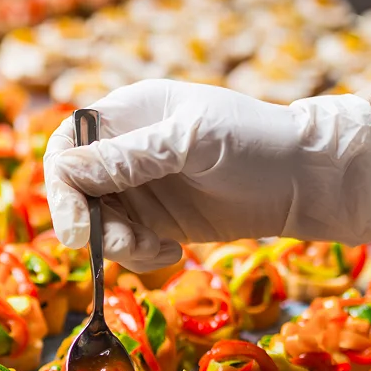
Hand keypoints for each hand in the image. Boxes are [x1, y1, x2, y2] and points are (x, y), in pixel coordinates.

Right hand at [43, 79, 370, 271]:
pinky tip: (170, 252)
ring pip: (99, 223)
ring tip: (157, 249)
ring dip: (116, 244)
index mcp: (130, 114)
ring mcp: (144, 189)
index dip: (62, 180)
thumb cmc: (256, 144)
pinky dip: (138, 256)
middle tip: (116, 246)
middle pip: (76, 189)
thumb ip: (132, 157)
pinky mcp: (162, 223)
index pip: (69, 143)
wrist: (308, 181)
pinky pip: (128, 245)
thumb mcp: (192, 143)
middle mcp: (129, 151)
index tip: (77, 219)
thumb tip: (66, 169)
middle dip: (88, 222)